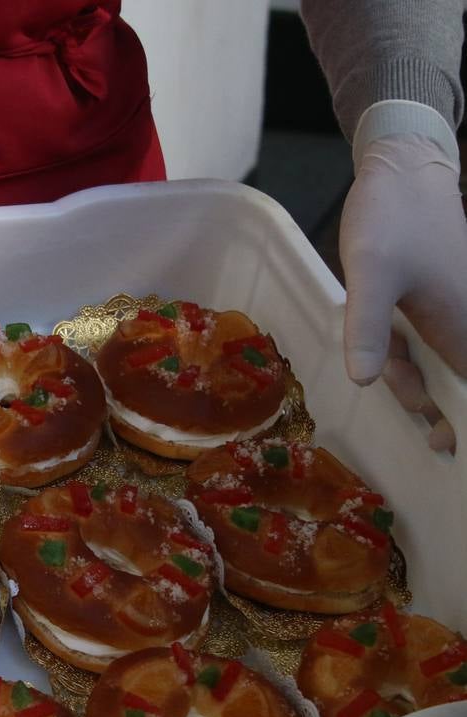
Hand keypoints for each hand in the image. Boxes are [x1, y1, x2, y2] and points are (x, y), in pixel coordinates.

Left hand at [340, 130, 466, 450]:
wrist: (404, 165)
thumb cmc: (391, 214)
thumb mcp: (369, 272)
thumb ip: (369, 327)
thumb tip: (367, 381)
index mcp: (462, 323)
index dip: (461, 423)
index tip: (448, 444)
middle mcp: (466, 320)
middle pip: (456, 383)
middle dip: (434, 405)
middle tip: (422, 420)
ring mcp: (453, 309)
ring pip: (437, 364)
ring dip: (414, 378)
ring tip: (404, 387)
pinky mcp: (437, 299)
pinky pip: (425, 341)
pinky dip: (406, 353)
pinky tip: (387, 350)